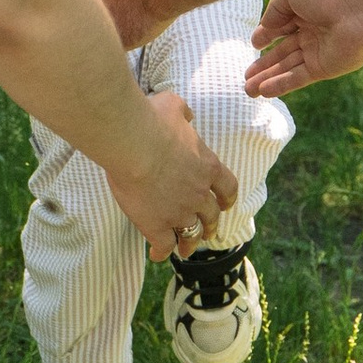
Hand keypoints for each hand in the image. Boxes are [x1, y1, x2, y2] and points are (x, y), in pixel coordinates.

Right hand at [111, 87, 235, 258]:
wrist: (134, 143)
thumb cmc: (153, 121)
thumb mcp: (174, 106)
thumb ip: (183, 113)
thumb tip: (186, 116)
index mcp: (208, 167)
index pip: (228, 188)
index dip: (227, 199)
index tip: (226, 205)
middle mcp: (199, 194)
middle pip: (211, 216)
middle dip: (210, 225)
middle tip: (207, 231)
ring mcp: (179, 212)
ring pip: (191, 234)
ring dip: (190, 243)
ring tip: (186, 249)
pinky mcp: (157, 225)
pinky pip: (163, 245)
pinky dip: (161, 252)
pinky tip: (156, 255)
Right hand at [248, 0, 362, 97]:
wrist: (362, 9)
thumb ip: (275, 9)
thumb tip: (264, 29)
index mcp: (308, 7)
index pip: (283, 25)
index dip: (267, 34)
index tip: (254, 44)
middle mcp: (313, 30)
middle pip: (283, 51)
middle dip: (264, 64)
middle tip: (246, 76)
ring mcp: (318, 50)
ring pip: (287, 67)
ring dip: (267, 79)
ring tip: (247, 90)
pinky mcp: (324, 68)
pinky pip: (298, 77)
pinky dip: (280, 85)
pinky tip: (263, 92)